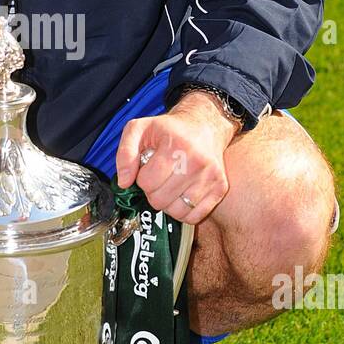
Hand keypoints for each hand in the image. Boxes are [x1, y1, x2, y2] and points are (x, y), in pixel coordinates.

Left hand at [114, 89, 238, 224]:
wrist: (204, 126)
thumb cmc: (169, 130)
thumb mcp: (139, 129)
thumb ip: (125, 153)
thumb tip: (124, 182)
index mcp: (176, 146)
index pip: (147, 182)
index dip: (142, 178)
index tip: (148, 169)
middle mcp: (197, 162)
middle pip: (159, 200)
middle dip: (153, 191)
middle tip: (159, 178)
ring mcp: (210, 177)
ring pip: (176, 212)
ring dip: (167, 203)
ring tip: (170, 186)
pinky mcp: (220, 188)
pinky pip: (194, 217)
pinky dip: (183, 211)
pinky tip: (181, 195)